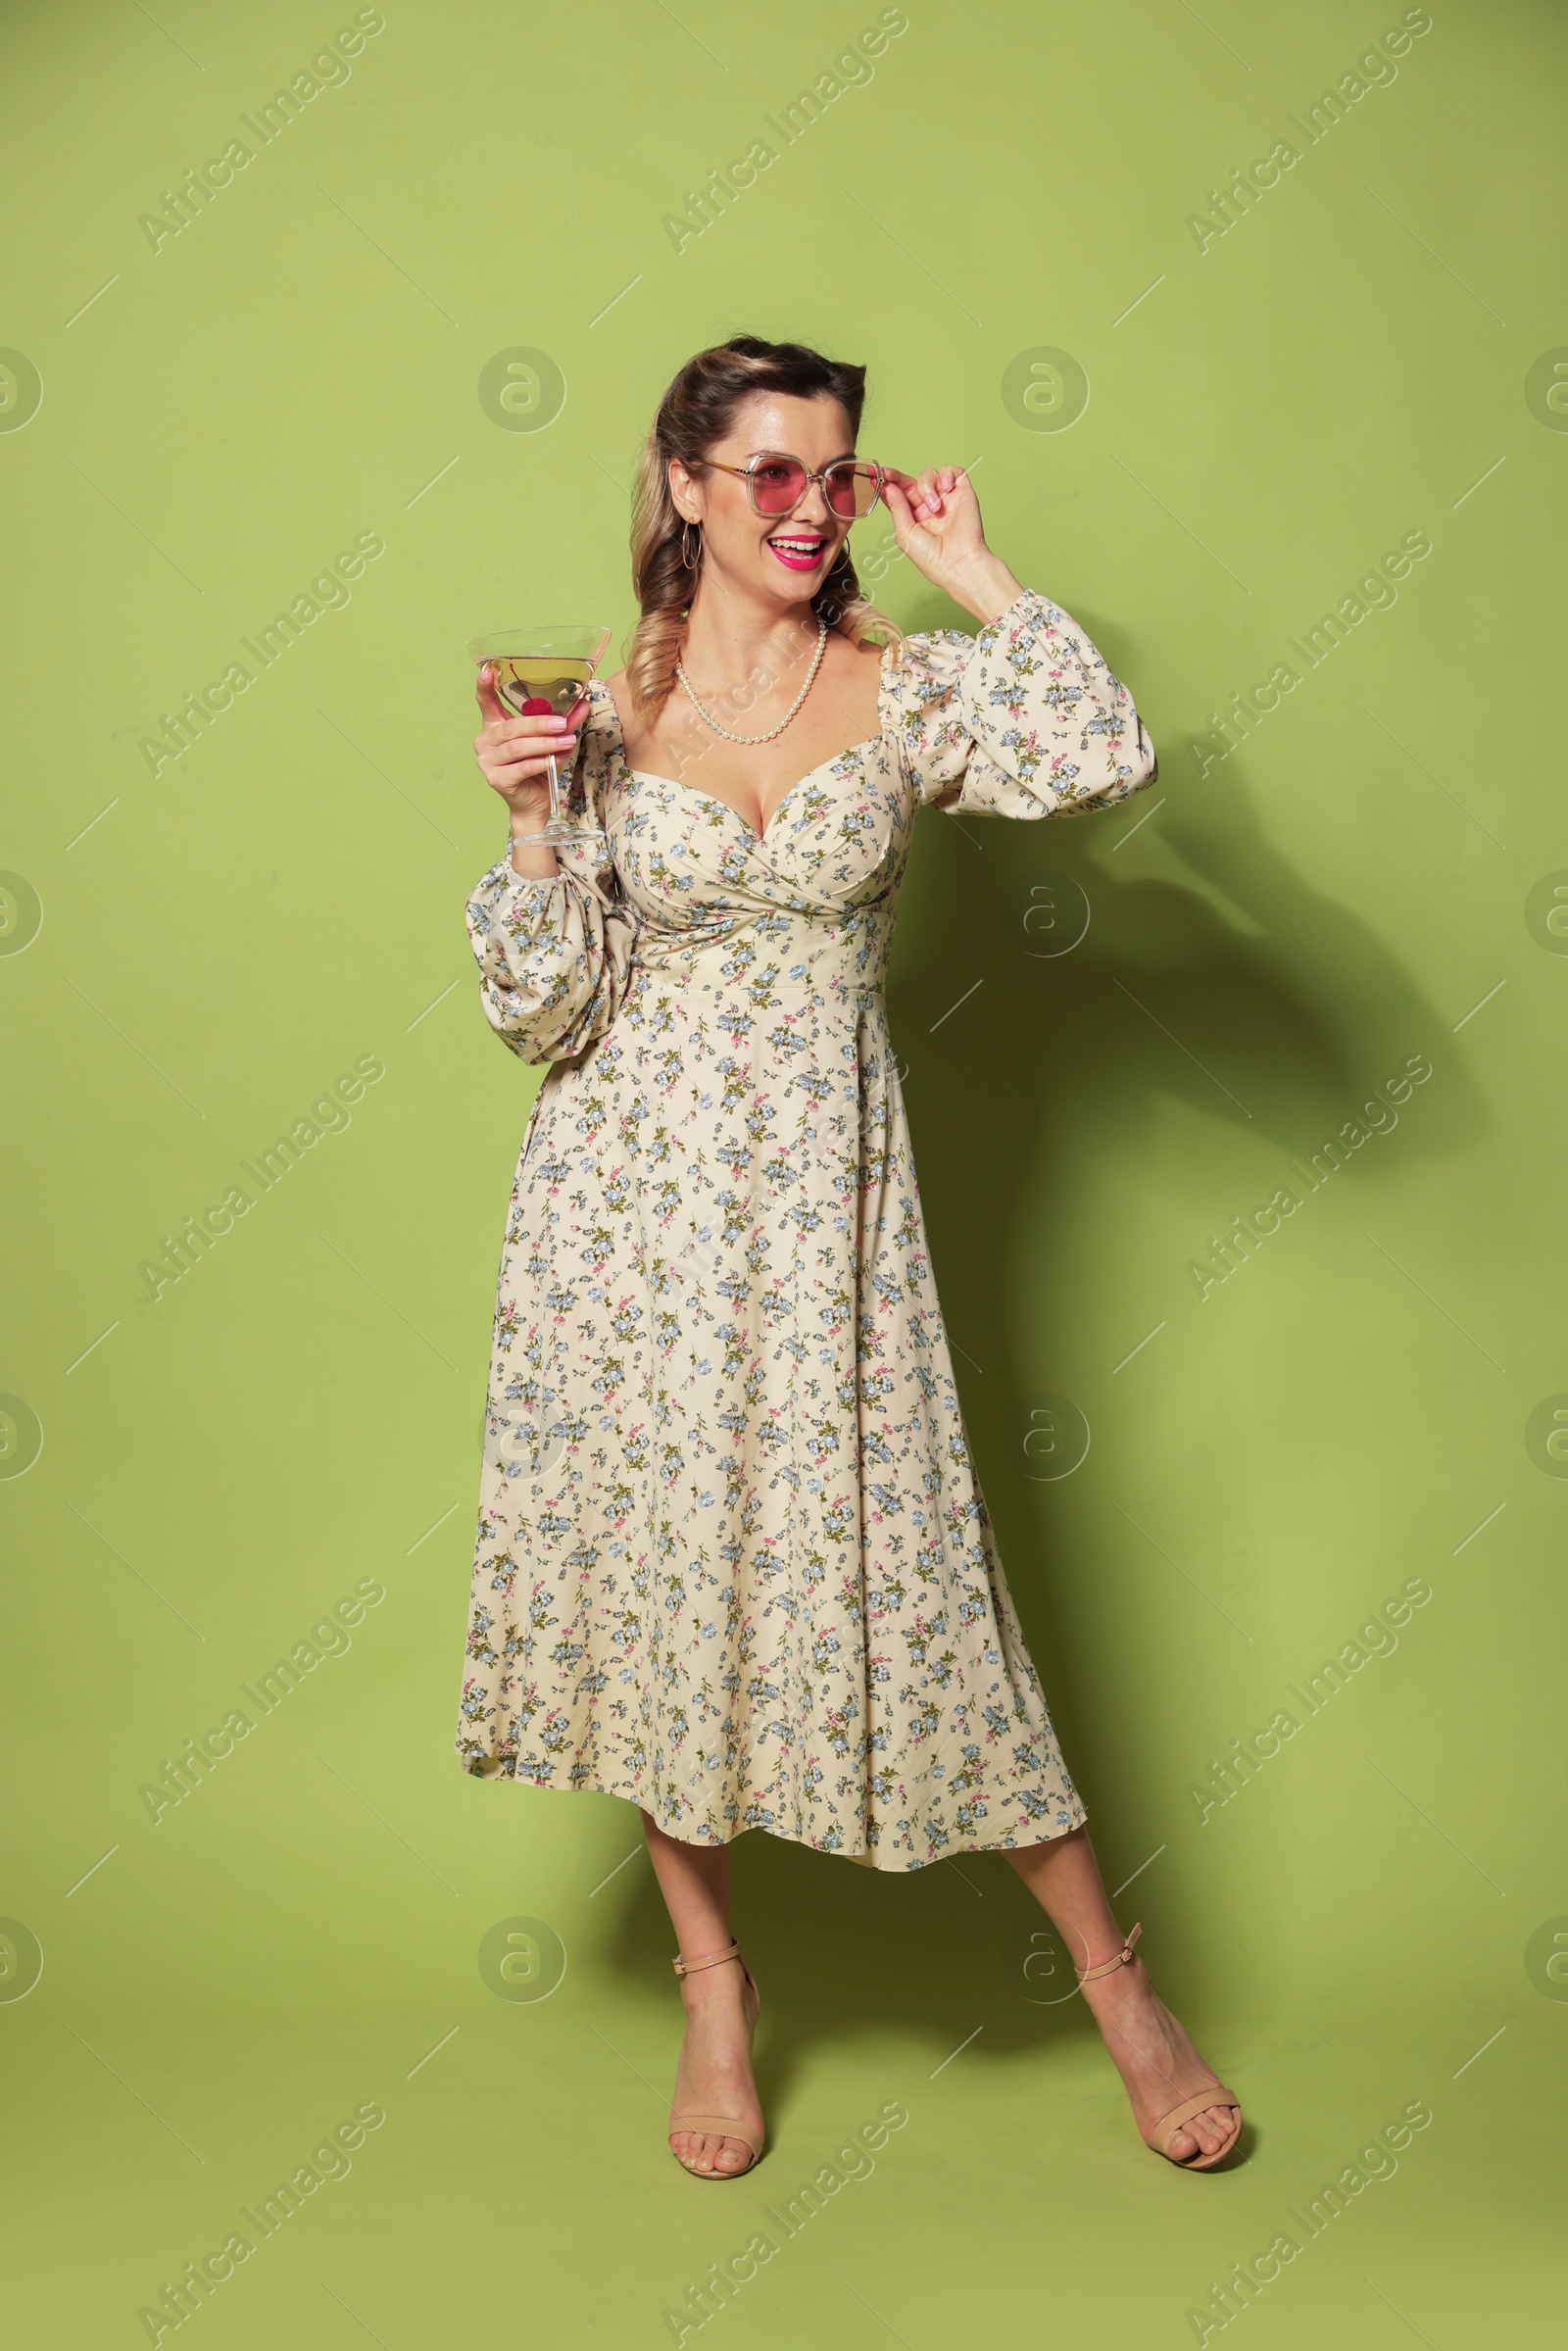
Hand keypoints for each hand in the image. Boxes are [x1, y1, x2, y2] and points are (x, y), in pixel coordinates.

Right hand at [473, 664, 586, 835]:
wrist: (533, 803)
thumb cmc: (538, 768)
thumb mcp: (549, 740)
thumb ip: (561, 722)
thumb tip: (583, 702)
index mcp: (493, 726)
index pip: (486, 703)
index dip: (484, 687)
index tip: (487, 671)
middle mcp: (485, 741)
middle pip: (511, 727)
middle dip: (539, 724)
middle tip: (562, 723)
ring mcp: (487, 761)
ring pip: (518, 748)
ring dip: (545, 744)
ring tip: (568, 741)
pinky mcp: (497, 780)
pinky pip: (523, 767)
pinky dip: (543, 762)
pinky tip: (558, 758)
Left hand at [877, 465, 1022, 623]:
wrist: (958, 562)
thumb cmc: (932, 557)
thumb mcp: (904, 534)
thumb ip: (896, 507)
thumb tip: (888, 486)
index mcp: (914, 518)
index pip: (898, 495)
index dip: (887, 484)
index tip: (875, 476)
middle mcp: (929, 506)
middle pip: (910, 481)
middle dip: (897, 477)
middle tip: (887, 475)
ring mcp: (945, 498)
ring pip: (929, 475)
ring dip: (927, 488)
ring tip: (935, 508)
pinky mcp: (962, 492)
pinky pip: (953, 471)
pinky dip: (947, 476)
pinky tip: (946, 490)